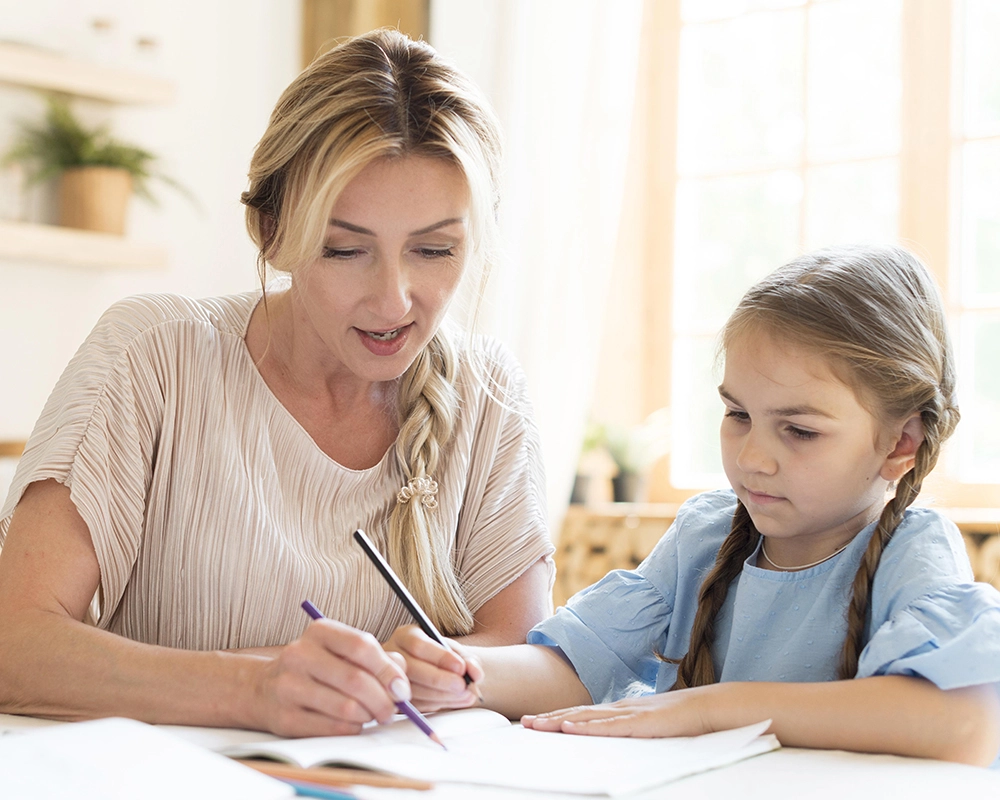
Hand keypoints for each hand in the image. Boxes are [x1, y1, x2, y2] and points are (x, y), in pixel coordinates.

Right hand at [254, 618, 410, 736]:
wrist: (262, 689)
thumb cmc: (315, 668)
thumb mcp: (341, 651)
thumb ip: (375, 658)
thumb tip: (400, 680)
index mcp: (319, 632)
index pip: (362, 647)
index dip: (388, 670)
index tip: (402, 689)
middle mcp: (300, 654)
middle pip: (357, 680)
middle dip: (383, 700)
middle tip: (392, 710)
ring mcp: (289, 686)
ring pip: (347, 707)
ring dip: (368, 715)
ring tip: (371, 715)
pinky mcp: (285, 718)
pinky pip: (332, 728)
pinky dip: (352, 728)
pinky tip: (353, 723)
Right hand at [384, 624, 482, 711]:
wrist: (436, 670)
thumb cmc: (443, 657)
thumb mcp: (455, 652)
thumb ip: (467, 660)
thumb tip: (475, 673)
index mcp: (405, 636)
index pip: (418, 645)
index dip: (440, 657)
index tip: (461, 667)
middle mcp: (393, 655)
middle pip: (412, 668)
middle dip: (440, 679)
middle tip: (463, 685)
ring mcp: (389, 678)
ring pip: (412, 690)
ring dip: (442, 695)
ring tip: (466, 694)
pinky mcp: (394, 699)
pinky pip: (413, 705)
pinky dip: (437, 704)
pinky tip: (456, 701)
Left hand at [521, 687, 713, 737]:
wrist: (708, 707)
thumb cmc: (680, 718)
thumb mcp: (649, 725)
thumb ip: (630, 728)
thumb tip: (612, 736)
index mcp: (620, 710)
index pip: (582, 714)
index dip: (558, 717)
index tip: (537, 721)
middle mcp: (619, 708)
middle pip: (578, 714)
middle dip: (550, 718)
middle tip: (525, 724)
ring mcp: (629, 714)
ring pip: (587, 718)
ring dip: (560, 721)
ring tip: (537, 724)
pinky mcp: (641, 723)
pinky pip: (610, 726)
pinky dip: (588, 727)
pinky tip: (570, 727)